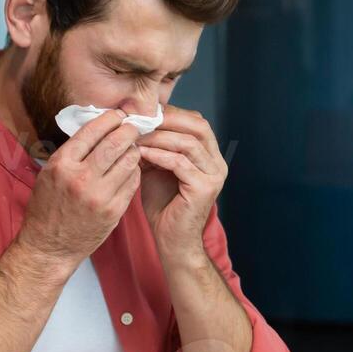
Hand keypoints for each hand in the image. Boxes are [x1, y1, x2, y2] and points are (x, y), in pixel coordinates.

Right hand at [17, 110, 141, 268]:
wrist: (49, 247)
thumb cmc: (47, 207)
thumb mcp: (50, 174)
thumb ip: (72, 152)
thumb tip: (98, 128)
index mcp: (62, 164)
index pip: (92, 131)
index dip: (110, 118)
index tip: (118, 114)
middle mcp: (80, 178)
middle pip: (115, 143)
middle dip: (129, 130)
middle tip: (133, 126)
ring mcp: (99, 196)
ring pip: (129, 161)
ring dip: (134, 150)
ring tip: (132, 148)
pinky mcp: (113, 211)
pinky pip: (133, 182)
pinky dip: (134, 171)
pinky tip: (130, 168)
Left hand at [138, 106, 227, 263]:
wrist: (171, 240)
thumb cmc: (164, 205)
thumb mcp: (157, 168)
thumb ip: (154, 146)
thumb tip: (135, 121)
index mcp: (210, 155)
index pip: (196, 121)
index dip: (171, 113)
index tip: (144, 110)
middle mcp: (217, 163)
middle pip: (198, 126)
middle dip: (168, 119)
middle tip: (141, 117)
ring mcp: (214, 175)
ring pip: (189, 142)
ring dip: (160, 136)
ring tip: (137, 135)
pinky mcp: (204, 188)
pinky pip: (181, 163)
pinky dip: (159, 155)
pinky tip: (141, 153)